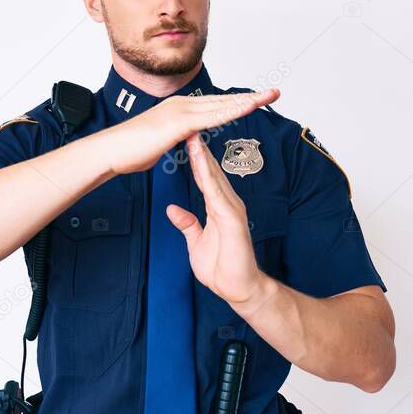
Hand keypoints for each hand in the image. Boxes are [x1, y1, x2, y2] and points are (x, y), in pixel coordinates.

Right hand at [98, 89, 279, 175]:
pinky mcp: (178, 123)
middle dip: (250, 96)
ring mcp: (180, 111)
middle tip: (273, 92)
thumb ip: (173, 138)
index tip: (256, 101)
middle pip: (223, 100)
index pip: (214, 105)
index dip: (236, 102)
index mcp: (179, 109)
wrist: (110, 152)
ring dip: (247, 101)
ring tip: (268, 97)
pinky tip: (247, 109)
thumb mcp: (159, 142)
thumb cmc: (129, 151)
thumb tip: (180, 140)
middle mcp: (182, 105)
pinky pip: (212, 117)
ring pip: (221, 105)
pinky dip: (232, 112)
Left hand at [165, 132, 269, 310]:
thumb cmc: (222, 267)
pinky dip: (210, 179)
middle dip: (199, 148)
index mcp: (218, 206)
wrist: (239, 289)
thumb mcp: (196, 242)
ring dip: (203, 158)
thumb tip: (172, 210)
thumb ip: (188, 224)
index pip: (204, 176)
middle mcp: (227, 203)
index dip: (194, 157)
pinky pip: (218, 196)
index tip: (182, 138)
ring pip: (215, 178)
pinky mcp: (233, 220)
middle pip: (211, 171)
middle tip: (188, 124)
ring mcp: (231, 210)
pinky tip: (202, 165)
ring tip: (193, 137)